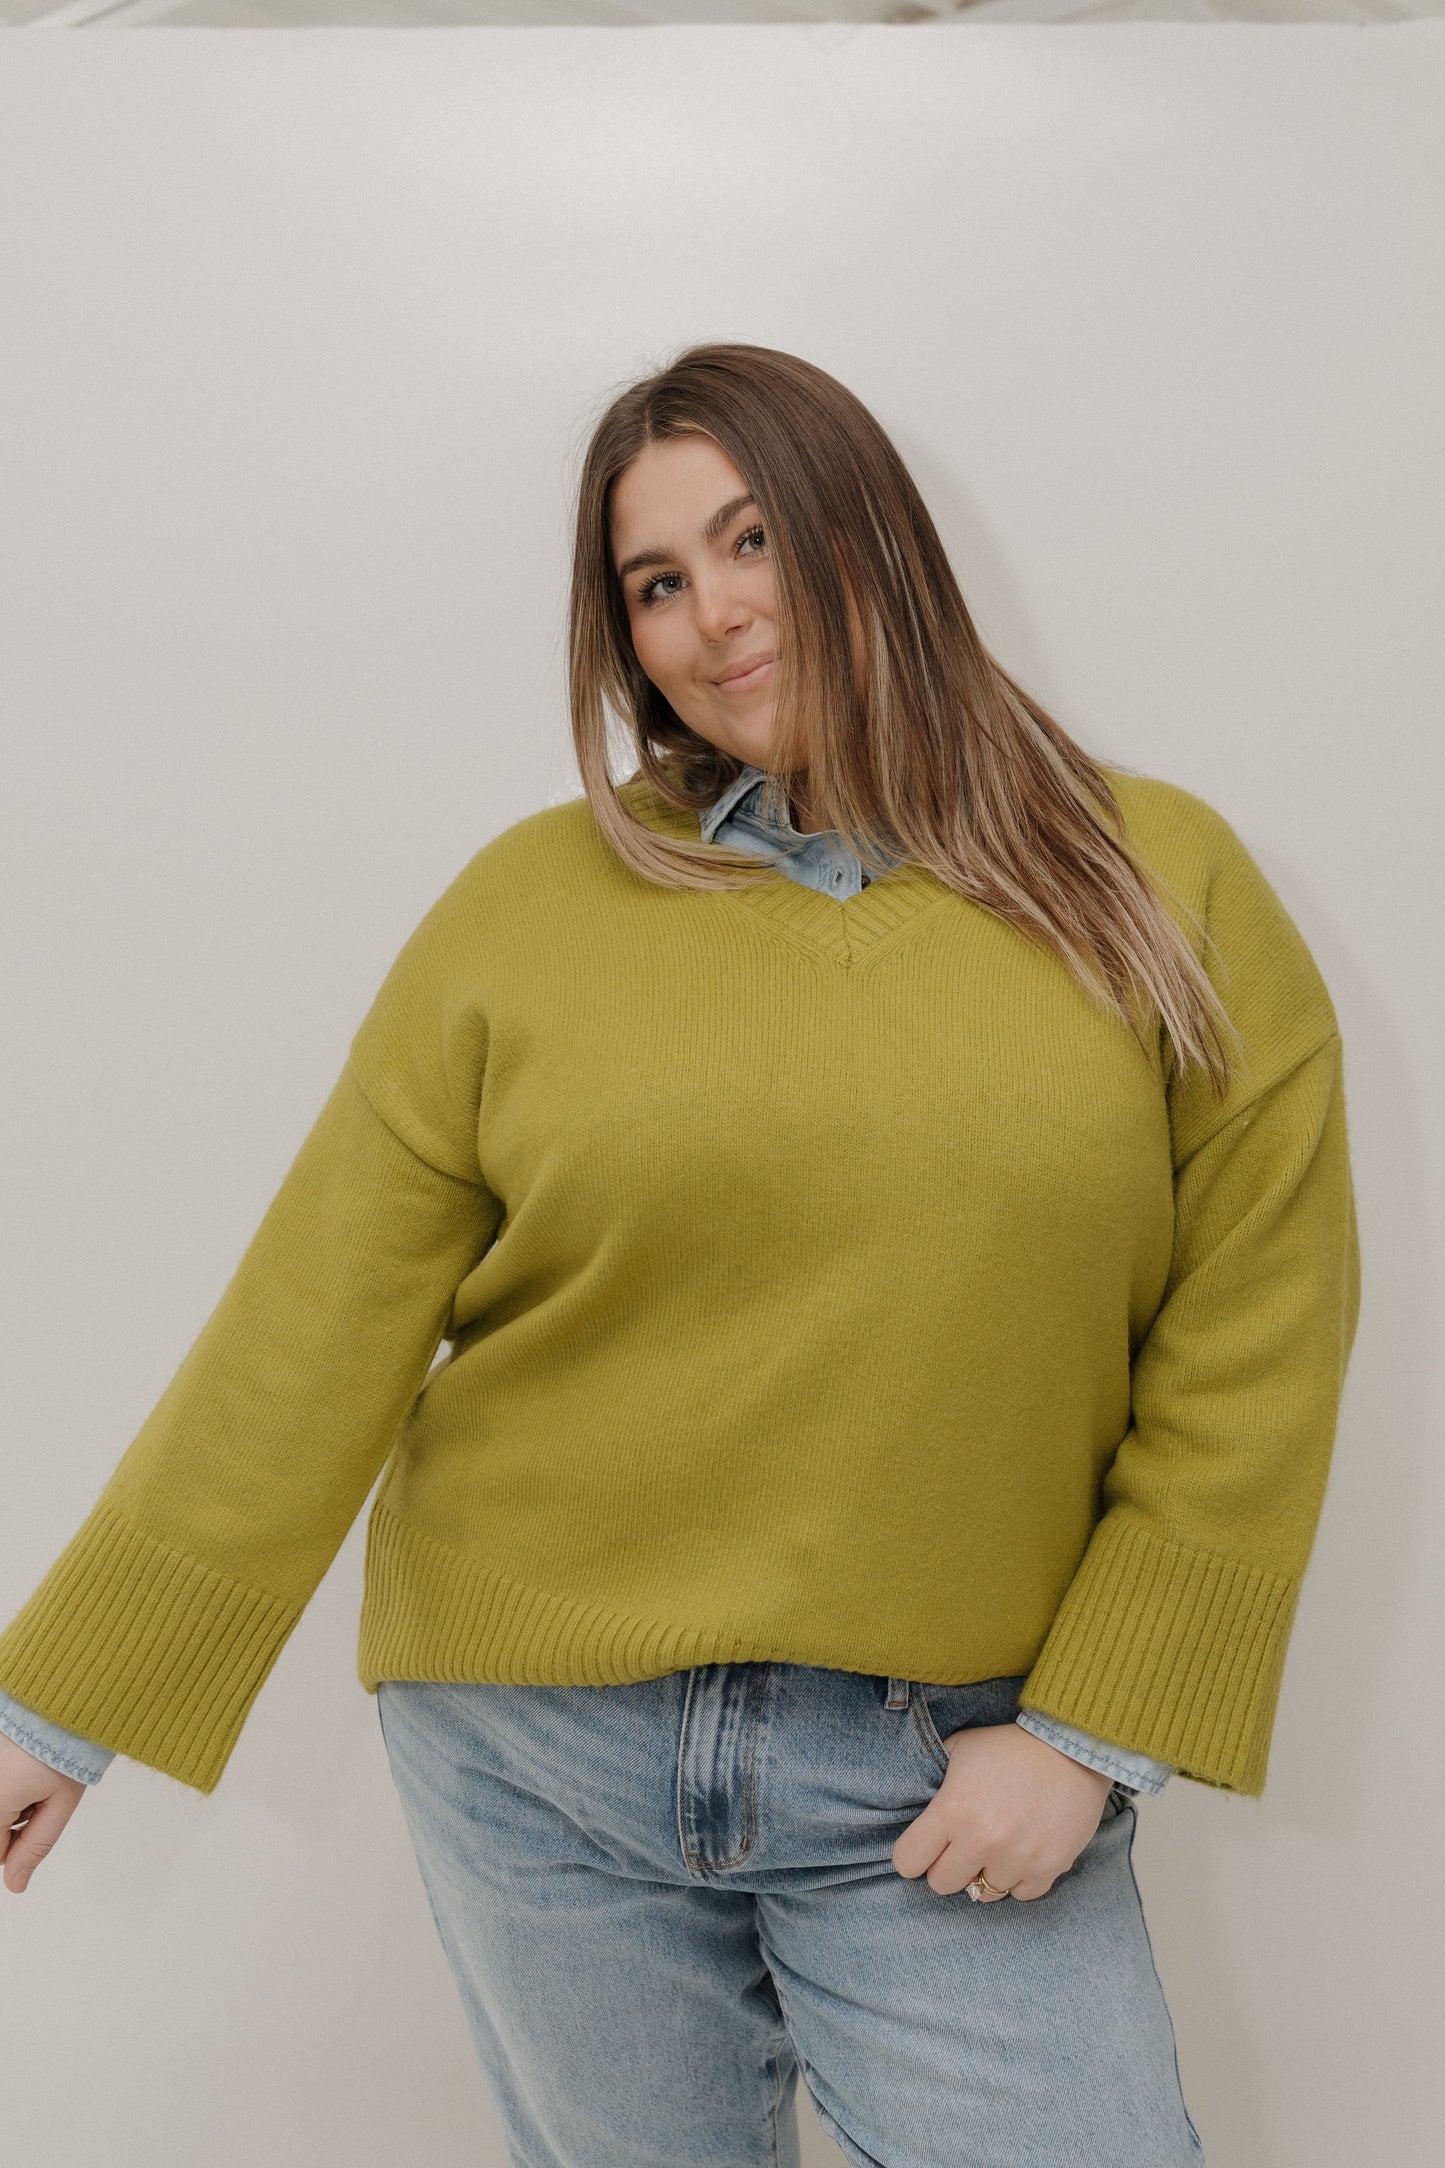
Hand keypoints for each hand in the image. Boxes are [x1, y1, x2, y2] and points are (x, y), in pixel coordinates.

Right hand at [1, 1731, 87, 1894]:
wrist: (60, 1696)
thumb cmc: (63, 1746)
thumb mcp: (59, 1804)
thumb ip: (35, 1847)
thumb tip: (15, 1885)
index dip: (21, 1840)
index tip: (39, 1810)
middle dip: (12, 1818)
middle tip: (36, 1788)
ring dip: (8, 1797)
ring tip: (29, 1769)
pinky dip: (6, 1779)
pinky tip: (18, 1760)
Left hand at [893, 1718, 1113, 1901]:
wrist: (1072, 1747)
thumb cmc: (1011, 1746)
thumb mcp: (961, 1747)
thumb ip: (934, 1776)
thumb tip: (919, 1801)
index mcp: (953, 1810)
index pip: (908, 1861)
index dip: (912, 1856)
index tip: (924, 1848)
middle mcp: (981, 1840)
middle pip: (942, 1884)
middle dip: (948, 1867)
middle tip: (962, 1847)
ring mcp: (1016, 1858)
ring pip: (983, 1892)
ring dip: (987, 1871)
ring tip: (999, 1844)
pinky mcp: (1048, 1868)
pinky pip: (1021, 1894)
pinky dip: (1019, 1879)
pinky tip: (1023, 1853)